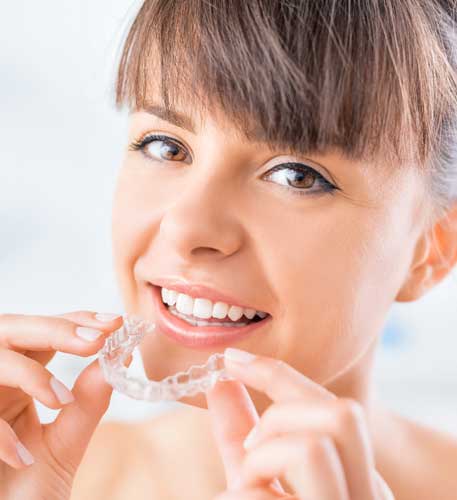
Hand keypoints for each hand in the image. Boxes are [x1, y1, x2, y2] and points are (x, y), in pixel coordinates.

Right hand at [0, 311, 122, 499]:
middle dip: (56, 329)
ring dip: (29, 374)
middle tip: (97, 340)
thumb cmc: (28, 490)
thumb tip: (121, 358)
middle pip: (13, 330)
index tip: (114, 322)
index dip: (77, 321)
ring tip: (62, 400)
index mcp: (20, 381)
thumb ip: (89, 403)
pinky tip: (22, 458)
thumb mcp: (64, 445)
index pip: (46, 335)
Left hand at [206, 348, 394, 499]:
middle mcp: (368, 495)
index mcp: (356, 475)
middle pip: (344, 413)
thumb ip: (240, 433)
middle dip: (281, 415)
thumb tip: (221, 381)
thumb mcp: (251, 476)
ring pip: (313, 447)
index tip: (233, 358)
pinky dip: (239, 493)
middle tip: (250, 447)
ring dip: (261, 459)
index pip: (335, 406)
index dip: (278, 373)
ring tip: (245, 486)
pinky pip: (269, 493)